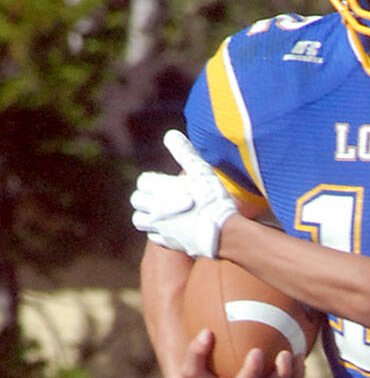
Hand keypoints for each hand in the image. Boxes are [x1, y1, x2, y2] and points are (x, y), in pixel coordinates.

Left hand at [131, 129, 237, 257]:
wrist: (223, 232)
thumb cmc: (212, 200)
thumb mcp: (202, 171)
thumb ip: (184, 152)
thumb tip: (170, 134)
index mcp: (160, 189)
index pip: (143, 181)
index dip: (153, 181)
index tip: (166, 183)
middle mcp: (155, 208)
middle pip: (137, 200)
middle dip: (146, 197)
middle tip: (163, 198)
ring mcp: (160, 227)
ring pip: (139, 220)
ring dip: (146, 216)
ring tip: (160, 214)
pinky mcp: (168, 243)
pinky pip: (153, 237)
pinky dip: (158, 232)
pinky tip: (170, 229)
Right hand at [168, 328, 306, 377]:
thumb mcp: (188, 370)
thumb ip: (195, 353)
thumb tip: (206, 333)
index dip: (251, 372)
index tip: (257, 351)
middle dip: (281, 375)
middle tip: (286, 353)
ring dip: (295, 376)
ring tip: (300, 354)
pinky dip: (296, 377)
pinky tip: (301, 357)